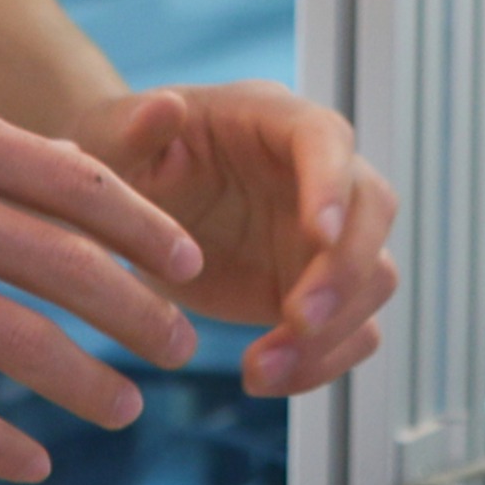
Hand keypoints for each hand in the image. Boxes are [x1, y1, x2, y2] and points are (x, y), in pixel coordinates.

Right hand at [0, 95, 209, 481]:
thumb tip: (71, 170)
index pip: (77, 184)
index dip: (145, 231)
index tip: (187, 264)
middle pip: (70, 268)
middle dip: (138, 315)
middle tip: (176, 347)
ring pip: (22, 343)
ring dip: (87, 383)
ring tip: (123, 406)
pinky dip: (2, 440)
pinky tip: (34, 460)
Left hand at [94, 82, 401, 396]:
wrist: (121, 210)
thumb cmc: (119, 155)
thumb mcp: (110, 137)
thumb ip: (133, 127)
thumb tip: (166, 106)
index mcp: (272, 119)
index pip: (326, 138)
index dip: (332, 184)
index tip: (320, 234)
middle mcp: (314, 173)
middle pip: (373, 211)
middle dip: (346, 270)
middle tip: (297, 320)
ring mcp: (322, 236)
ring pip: (373, 278)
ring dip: (333, 330)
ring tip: (260, 369)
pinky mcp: (314, 289)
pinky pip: (349, 330)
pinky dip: (319, 362)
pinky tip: (264, 378)